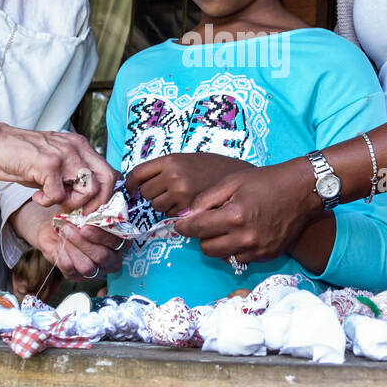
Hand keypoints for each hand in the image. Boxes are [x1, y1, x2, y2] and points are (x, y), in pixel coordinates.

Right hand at [0, 123, 117, 210]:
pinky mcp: (48, 164)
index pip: (110, 172)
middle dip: (96, 203)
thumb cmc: (22, 155)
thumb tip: (89, 201)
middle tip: (76, 209)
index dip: (104, 195)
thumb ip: (73, 176)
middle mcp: (77, 147)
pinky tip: (36, 196)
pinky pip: (58, 195)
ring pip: (88, 190)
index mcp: (81, 146)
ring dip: (71, 202)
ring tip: (52, 198)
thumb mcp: (55, 162)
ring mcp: (64, 155)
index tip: (88, 207)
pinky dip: (47, 202)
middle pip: (108, 180)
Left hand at [13, 198, 126, 283]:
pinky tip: (59, 243)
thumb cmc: (79, 217)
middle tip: (70, 228)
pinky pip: (71, 270)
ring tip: (64, 232)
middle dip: (84, 243)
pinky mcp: (77, 277)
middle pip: (102, 257)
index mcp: (121, 242)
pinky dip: (63, 254)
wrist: (57, 226)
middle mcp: (112, 260)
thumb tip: (93, 208)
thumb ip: (95, 211)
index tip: (85, 226)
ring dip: (73, 248)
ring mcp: (96, 271)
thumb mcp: (88, 211)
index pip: (117, 243)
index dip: (102, 236)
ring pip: (87, 267)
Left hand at [125, 152, 255, 216]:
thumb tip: (140, 187)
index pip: (137, 174)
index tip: (132, 190)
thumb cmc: (224, 169)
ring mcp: (185, 200)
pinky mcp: (195, 218)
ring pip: (162, 213)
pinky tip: (198, 216)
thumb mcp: (193, 159)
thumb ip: (169, 169)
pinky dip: (185, 224)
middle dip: (158, 197)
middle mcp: (176, 179)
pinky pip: (178, 227)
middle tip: (175, 194)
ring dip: (171, 211)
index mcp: (173, 161)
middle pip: (149, 197)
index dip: (130, 184)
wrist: (255, 182)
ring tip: (188, 204)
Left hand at [171, 159, 319, 264]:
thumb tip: (185, 216)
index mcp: (234, 216)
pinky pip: (241, 258)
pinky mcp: (267, 255)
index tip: (180, 223)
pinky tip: (242, 233)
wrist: (301, 191)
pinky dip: (236, 248)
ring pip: (222, 256)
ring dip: (218, 244)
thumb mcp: (232, 182)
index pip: (196, 229)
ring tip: (226, 227)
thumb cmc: (265, 181)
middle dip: (201, 236)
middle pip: (206, 248)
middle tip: (207, 222)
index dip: (183, 226)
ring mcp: (258, 249)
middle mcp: (246, 237)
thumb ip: (205, 199)